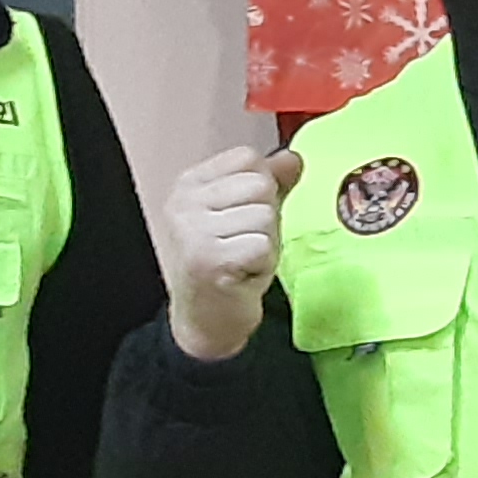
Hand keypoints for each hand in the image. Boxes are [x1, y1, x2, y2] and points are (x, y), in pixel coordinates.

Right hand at [158, 143, 307, 363]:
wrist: (206, 320)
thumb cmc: (227, 265)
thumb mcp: (247, 215)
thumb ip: (271, 183)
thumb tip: (293, 157)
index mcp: (190, 184)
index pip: (247, 158)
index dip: (263, 187)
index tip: (243, 217)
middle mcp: (184, 203)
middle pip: (260, 184)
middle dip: (267, 218)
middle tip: (246, 244)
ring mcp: (193, 231)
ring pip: (265, 215)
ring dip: (266, 243)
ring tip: (244, 260)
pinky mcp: (208, 259)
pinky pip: (262, 246)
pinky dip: (263, 264)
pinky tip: (243, 275)